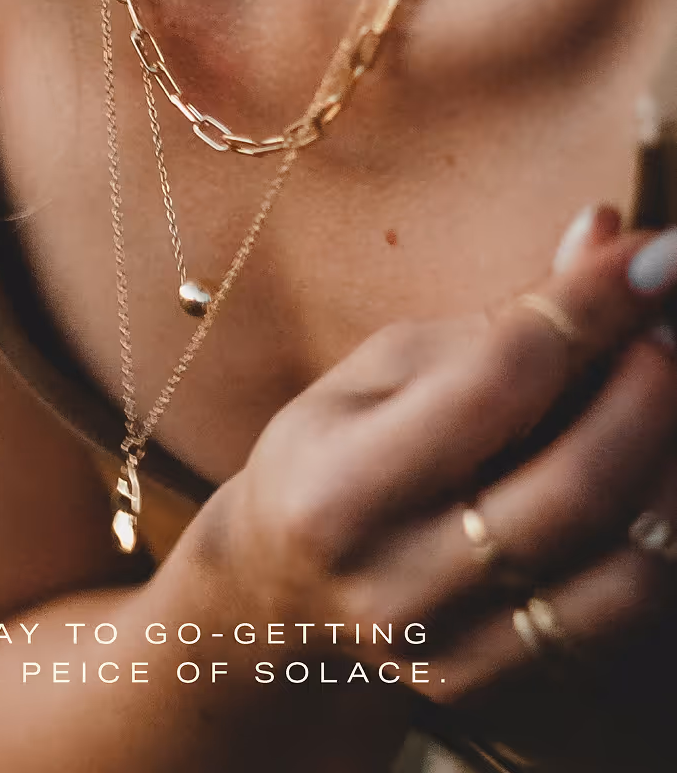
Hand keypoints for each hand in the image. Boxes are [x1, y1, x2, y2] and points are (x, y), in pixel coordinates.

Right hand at [224, 214, 675, 761]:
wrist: (279, 591)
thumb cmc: (328, 453)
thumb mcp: (379, 372)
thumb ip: (499, 318)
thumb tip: (609, 232)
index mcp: (339, 482)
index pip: (496, 381)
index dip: (588, 308)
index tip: (656, 253)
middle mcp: (392, 579)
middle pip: (573, 481)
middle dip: (651, 386)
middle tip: (667, 328)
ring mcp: (446, 647)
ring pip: (617, 562)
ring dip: (667, 459)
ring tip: (661, 393)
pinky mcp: (489, 684)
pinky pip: (615, 615)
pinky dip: (654, 534)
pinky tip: (645, 479)